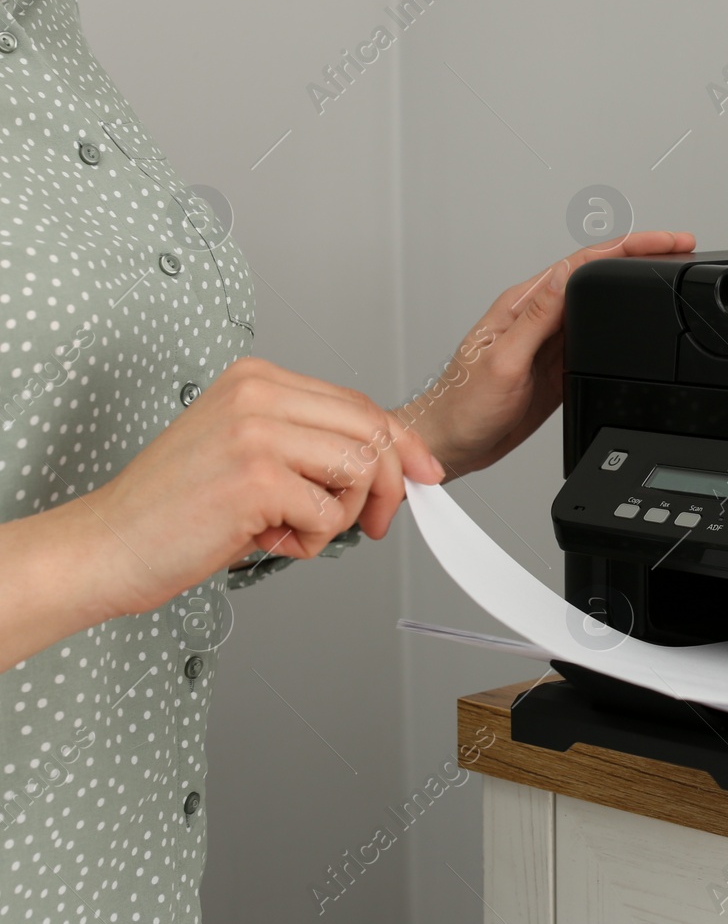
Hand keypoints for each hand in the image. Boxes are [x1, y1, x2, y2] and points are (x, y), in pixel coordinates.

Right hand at [85, 356, 444, 617]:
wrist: (106, 545)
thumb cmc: (175, 510)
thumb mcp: (249, 453)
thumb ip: (311, 443)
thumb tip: (394, 460)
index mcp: (257, 378)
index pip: (359, 403)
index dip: (402, 444)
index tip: (425, 474)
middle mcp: (258, 393)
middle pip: (372, 431)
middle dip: (388, 486)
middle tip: (373, 524)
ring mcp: (257, 432)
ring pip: (359, 471)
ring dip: (339, 517)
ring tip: (290, 528)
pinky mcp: (258, 478)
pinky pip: (330, 514)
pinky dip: (310, 541)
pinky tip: (264, 540)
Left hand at [396, 231, 694, 477]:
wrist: (451, 444)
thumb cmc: (461, 405)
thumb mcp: (502, 359)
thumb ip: (536, 318)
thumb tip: (563, 275)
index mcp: (523, 306)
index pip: (582, 264)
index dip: (628, 247)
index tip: (664, 242)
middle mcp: (537, 318)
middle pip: (597, 277)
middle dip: (641, 258)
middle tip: (681, 250)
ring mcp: (549, 342)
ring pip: (598, 306)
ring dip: (632, 289)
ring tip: (669, 276)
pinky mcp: (556, 366)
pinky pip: (595, 340)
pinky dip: (621, 327)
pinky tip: (637, 324)